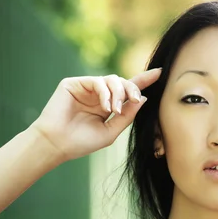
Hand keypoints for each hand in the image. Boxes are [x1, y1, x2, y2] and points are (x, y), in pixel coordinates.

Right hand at [29, 68, 160, 161]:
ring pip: (112, 79)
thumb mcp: (111, 131)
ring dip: (119, 93)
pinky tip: (105, 107)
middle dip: (132, 89)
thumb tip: (143, 99)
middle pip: (123, 83)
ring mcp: (86, 88)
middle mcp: (98, 95)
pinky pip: (97, 81)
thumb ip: (127, 116)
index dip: (144, 81)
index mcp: (107, 106)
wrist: (57, 145)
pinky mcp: (74, 83)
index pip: (128, 90)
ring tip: (114, 111)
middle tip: (134, 100)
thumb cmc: (81, 142)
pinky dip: (105, 93)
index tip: (160, 73)